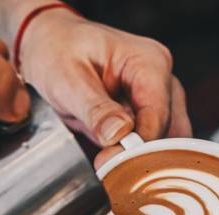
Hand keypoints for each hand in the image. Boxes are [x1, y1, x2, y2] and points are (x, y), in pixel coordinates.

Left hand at [18, 8, 191, 149]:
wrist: (49, 45)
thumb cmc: (58, 51)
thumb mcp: (67, 79)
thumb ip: (94, 108)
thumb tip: (118, 135)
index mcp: (149, 63)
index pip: (158, 115)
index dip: (137, 146)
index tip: (110, 162)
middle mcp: (161, 80)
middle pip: (168, 132)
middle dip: (139, 155)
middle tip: (104, 164)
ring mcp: (158, 98)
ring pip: (164, 142)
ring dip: (136, 157)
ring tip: (104, 158)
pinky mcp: (146, 114)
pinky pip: (150, 143)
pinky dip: (132, 154)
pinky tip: (109, 153)